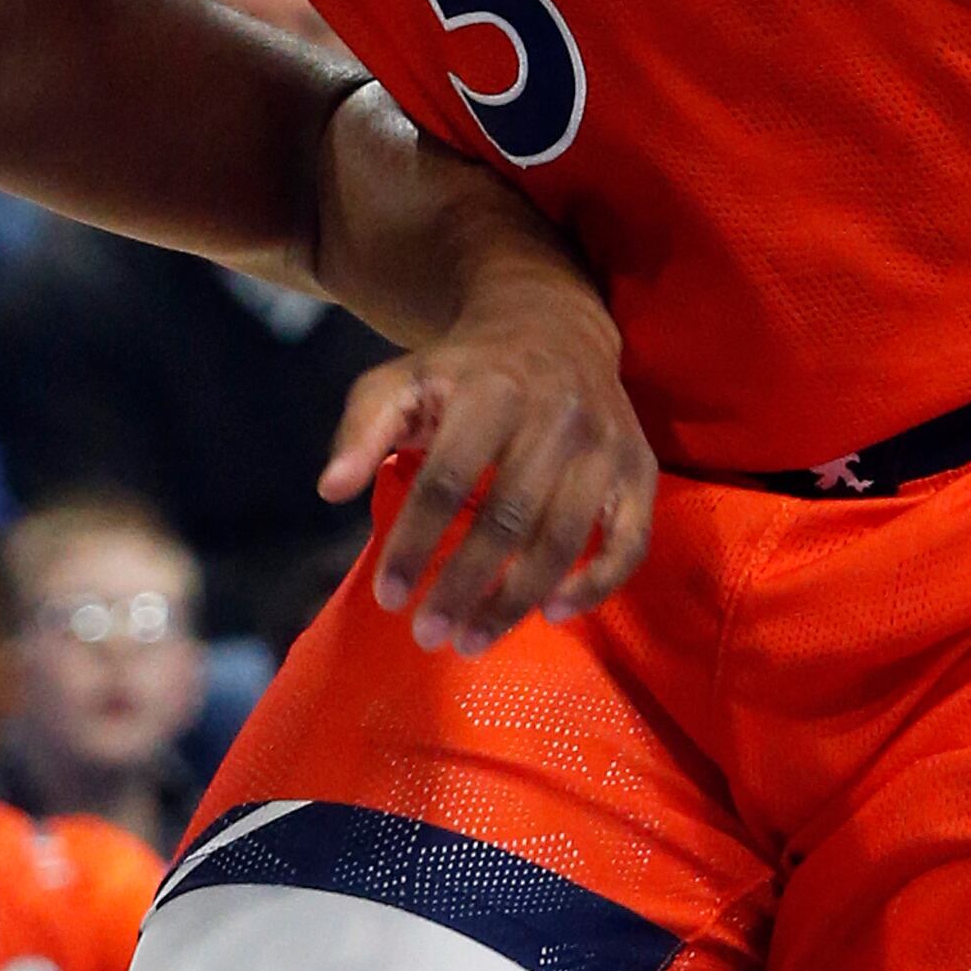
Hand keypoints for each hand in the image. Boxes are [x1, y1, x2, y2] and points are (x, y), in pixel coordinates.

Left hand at [322, 283, 653, 653]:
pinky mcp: (640, 470)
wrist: (552, 329)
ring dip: (517, 599)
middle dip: (465, 585)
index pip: (447, 480)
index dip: (416, 542)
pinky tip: (553, 613)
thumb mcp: (400, 382)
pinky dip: (596, 583)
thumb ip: (361, 430)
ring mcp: (606, 446)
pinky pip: (630, 540)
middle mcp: (556, 418)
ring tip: (472, 640)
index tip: (389, 597)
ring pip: (566, 537)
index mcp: (490, 392)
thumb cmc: (461, 371)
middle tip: (427, 634)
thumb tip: (331, 490)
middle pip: (509, 518)